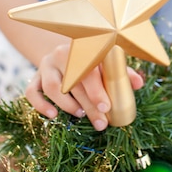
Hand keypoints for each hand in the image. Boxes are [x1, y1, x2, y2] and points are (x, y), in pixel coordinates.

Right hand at [25, 44, 143, 130]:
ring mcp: (45, 65)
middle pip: (74, 82)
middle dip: (89, 105)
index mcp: (82, 48)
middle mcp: (61, 54)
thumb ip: (122, 73)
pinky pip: (32, 91)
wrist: (65, 55)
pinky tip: (53, 115)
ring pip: (52, 87)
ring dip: (68, 104)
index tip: (106, 107)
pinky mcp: (34, 77)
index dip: (97, 89)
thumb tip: (139, 84)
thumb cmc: (91, 62)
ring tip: (81, 114)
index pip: (89, 68)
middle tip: (101, 123)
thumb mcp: (106, 64)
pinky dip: (41, 105)